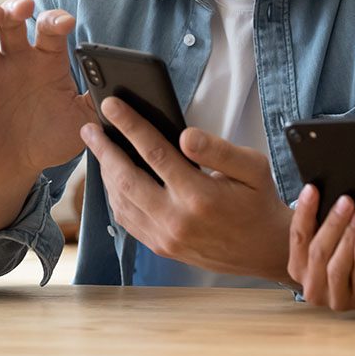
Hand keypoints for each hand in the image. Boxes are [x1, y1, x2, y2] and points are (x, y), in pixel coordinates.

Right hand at [0, 0, 94, 183]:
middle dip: (16, 8)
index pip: (50, 30)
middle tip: (25, 7)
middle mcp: (19, 62)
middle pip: (12, 24)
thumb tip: (122, 91)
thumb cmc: (52, 139)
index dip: (56, 20)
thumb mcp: (84, 121)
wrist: (19, 169)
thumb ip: (100, 103)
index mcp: (48, 62)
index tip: (66, 22)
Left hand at [81, 97, 292, 281]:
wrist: (265, 250)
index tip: (111, 106)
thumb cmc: (259, 201)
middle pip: (126, 178)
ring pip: (121, 201)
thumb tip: (185, 135)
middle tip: (89, 127)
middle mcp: (177, 219)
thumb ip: (218, 148)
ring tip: (98, 148)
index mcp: (200, 195)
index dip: (130, 125)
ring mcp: (165, 237)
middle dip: (104, 149)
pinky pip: (127, 220)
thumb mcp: (253, 166)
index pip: (155, 152)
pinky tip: (113, 179)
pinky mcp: (161, 247)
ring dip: (105, 173)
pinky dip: (115, 196)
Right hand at [287, 184, 354, 310]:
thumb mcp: (332, 239)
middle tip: (347, 200)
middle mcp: (310, 286)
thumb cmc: (349, 251)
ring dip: (348, 238)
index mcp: (298, 267)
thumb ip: (323, 223)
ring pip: (335, 266)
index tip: (312, 188)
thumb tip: (321, 189)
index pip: (297, 235)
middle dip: (333, 224)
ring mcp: (332, 298)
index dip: (304, 211)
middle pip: (317, 251)